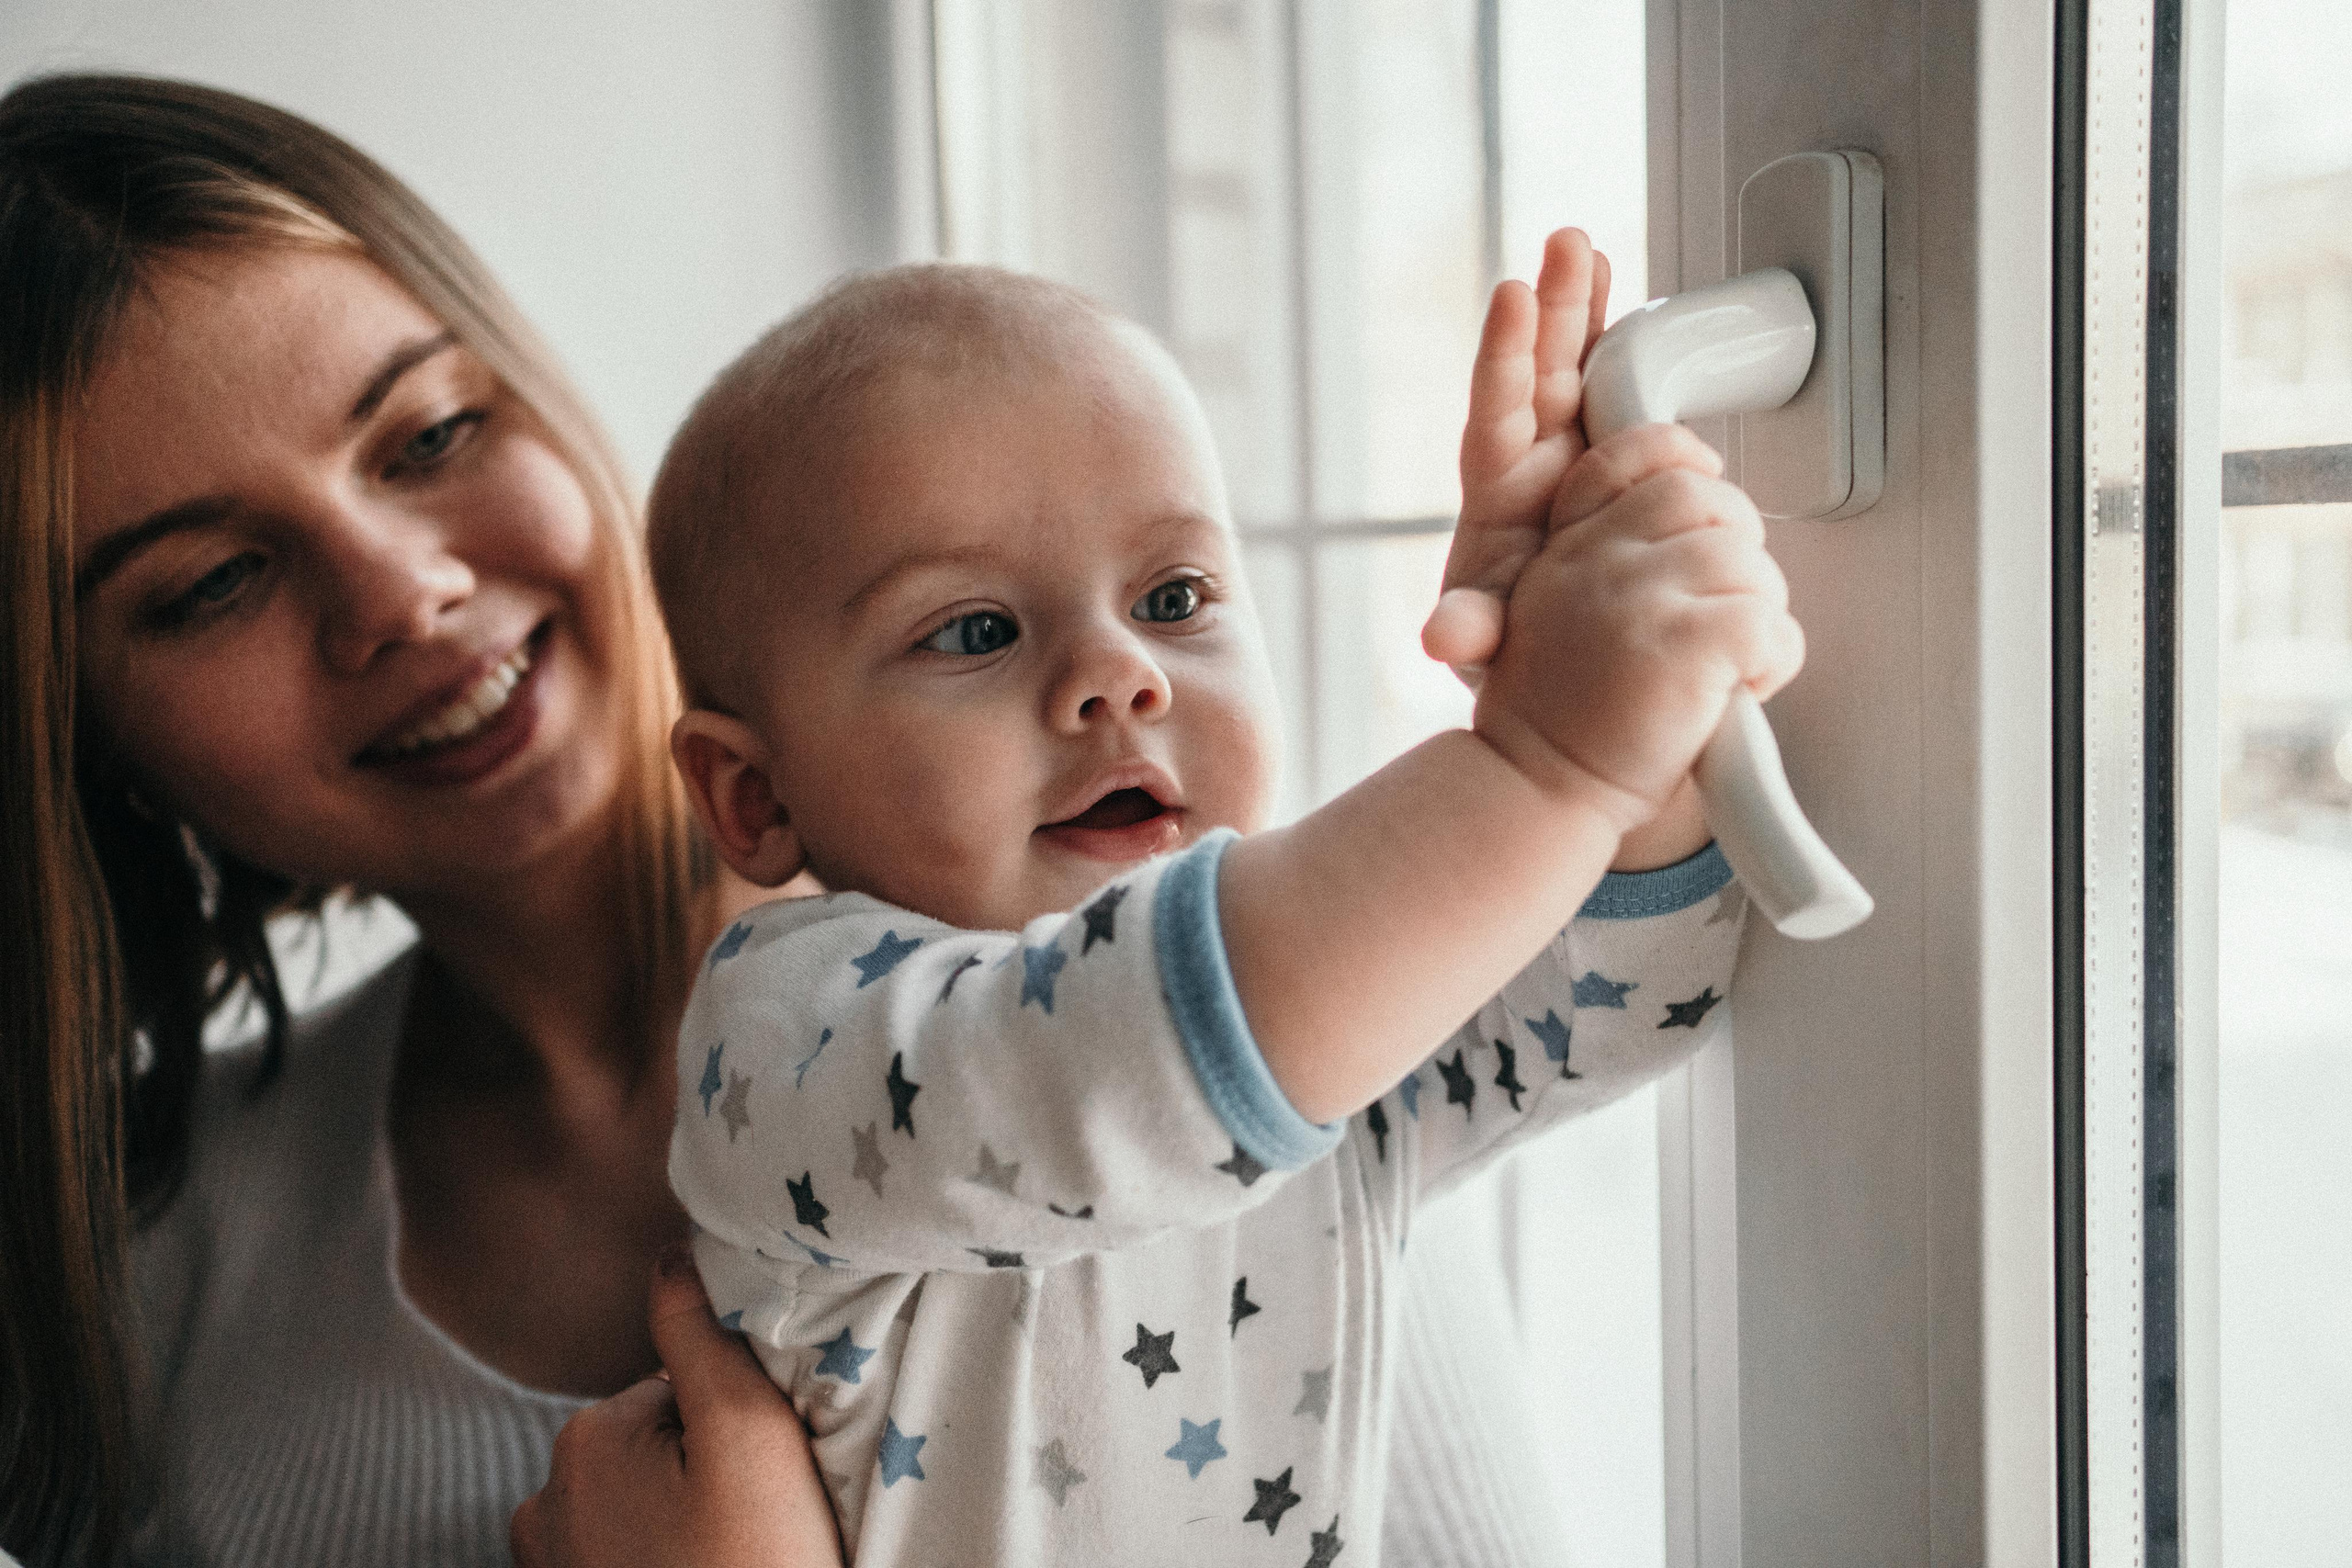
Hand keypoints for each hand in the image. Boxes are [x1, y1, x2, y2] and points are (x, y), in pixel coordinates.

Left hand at [510, 1250, 844, 1567]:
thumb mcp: (749, 1434)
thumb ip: (704, 1335)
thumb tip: (672, 1251)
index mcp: (585, 1439)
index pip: (683, 1386)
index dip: (740, 1422)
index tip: (770, 1476)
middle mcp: (543, 1499)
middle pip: (660, 1443)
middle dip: (708, 1472)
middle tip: (757, 1528)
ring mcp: (550, 1566)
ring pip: (646, 1504)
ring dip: (688, 1523)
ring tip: (733, 1563)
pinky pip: (628, 1555)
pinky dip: (667, 1563)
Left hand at [1422, 227, 1611, 685]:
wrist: (1570, 664)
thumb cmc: (1521, 650)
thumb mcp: (1490, 645)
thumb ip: (1471, 630)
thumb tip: (1442, 637)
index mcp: (1499, 494)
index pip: (1497, 412)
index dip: (1505, 356)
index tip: (1513, 297)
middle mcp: (1535, 461)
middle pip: (1541, 370)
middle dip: (1553, 308)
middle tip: (1564, 244)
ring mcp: (1578, 454)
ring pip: (1582, 367)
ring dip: (1586, 309)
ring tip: (1590, 250)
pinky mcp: (1619, 461)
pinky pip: (1624, 392)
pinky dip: (1628, 347)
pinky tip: (1636, 303)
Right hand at [1471, 426, 1805, 831]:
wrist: (1539, 791)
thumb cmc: (1564, 721)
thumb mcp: (1558, 617)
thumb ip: (1612, 563)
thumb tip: (1702, 531)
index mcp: (1569, 546)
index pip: (1631, 457)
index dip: (1681, 460)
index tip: (1703, 481)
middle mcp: (1599, 558)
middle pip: (1709, 501)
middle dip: (1735, 556)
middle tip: (1713, 619)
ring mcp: (1640, 594)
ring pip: (1751, 566)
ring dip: (1756, 621)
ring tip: (1717, 672)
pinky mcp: (1686, 641)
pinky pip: (1770, 624)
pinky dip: (1770, 665)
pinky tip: (1730, 693)